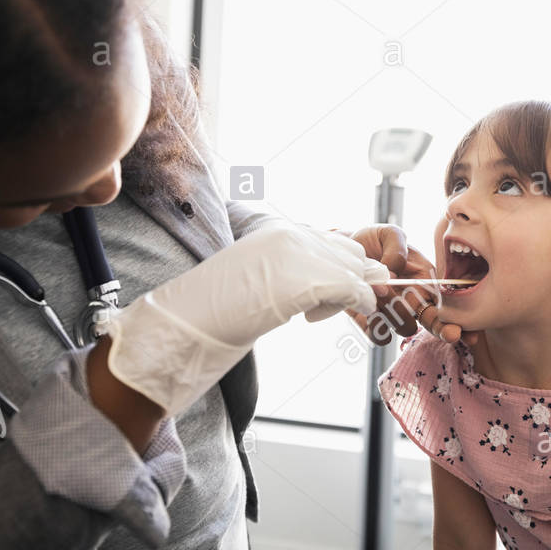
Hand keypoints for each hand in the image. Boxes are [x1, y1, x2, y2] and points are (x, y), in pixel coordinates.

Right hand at [105, 218, 389, 414]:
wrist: (192, 319)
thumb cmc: (217, 306)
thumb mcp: (260, 277)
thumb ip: (291, 271)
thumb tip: (328, 285)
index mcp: (279, 230)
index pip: (332, 241)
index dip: (339, 269)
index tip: (330, 295)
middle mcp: (292, 235)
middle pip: (350, 252)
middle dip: (350, 279)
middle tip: (326, 307)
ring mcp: (301, 255)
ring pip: (354, 269)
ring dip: (351, 291)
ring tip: (318, 313)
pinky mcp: (308, 279)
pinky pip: (353, 288)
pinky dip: (359, 302)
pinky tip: (340, 315)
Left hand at [345, 225, 478, 345]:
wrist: (343, 251)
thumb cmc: (373, 241)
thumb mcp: (388, 234)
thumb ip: (397, 249)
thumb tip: (392, 273)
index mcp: (426, 280)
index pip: (446, 303)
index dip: (456, 319)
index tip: (460, 330)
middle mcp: (414, 300)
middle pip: (432, 322)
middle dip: (435, 323)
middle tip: (442, 328)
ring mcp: (394, 314)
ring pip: (404, 328)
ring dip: (391, 313)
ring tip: (375, 292)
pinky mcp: (372, 323)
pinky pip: (379, 337)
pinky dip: (374, 328)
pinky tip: (365, 312)